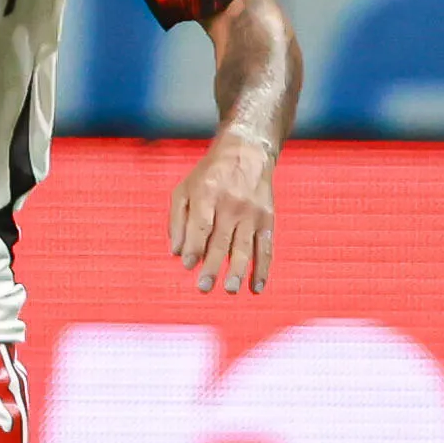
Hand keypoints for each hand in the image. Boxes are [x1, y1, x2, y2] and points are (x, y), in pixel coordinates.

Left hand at [170, 132, 275, 296]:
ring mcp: (252, 213)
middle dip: (212, 266)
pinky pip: (266, 248)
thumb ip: (176, 220)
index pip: (200, 225)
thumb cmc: (209, 175)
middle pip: (221, 239)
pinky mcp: (267, 219)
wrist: (247, 152)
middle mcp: (231, 204)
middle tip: (203, 288)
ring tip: (230, 290)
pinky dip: (263, 269)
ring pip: (245, 247)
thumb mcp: (184, 188)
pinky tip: (256, 288)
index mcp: (207, 194)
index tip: (188, 266)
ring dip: (238, 271)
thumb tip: (176, 252)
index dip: (194, 246)